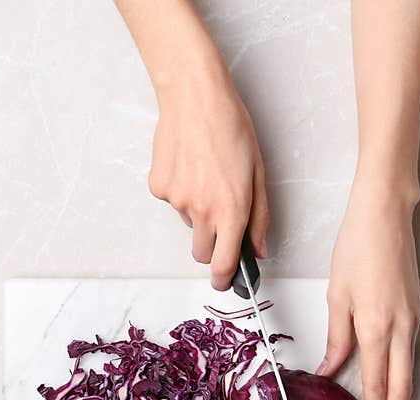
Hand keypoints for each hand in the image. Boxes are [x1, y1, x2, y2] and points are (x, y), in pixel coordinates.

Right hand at [147, 63, 268, 289]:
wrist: (194, 97)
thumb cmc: (231, 127)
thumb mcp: (257, 172)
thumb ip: (260, 217)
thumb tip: (257, 249)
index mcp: (232, 209)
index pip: (223, 263)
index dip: (224, 279)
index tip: (224, 282)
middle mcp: (202, 210)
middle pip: (202, 252)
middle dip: (212, 246)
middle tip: (220, 220)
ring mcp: (177, 200)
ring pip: (189, 223)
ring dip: (198, 212)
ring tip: (206, 175)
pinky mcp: (159, 187)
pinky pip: (173, 202)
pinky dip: (181, 191)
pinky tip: (189, 165)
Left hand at [317, 176, 419, 399]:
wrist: (386, 218)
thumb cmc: (357, 251)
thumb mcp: (337, 296)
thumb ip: (338, 338)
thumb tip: (329, 370)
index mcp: (377, 327)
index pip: (377, 384)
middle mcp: (402, 329)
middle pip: (402, 387)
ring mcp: (414, 320)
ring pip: (410, 372)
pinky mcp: (418, 311)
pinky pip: (411, 353)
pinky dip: (404, 377)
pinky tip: (396, 387)